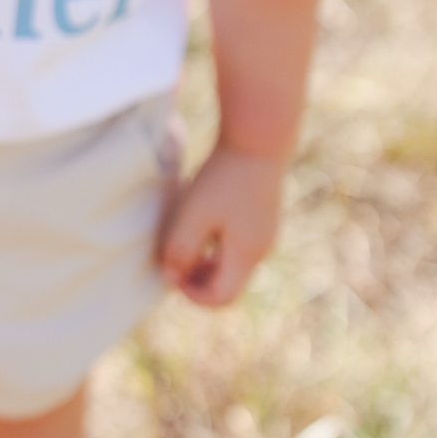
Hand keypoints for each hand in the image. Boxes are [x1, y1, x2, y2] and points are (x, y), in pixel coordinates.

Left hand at [158, 141, 285, 307]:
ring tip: (185, 235)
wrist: (258, 139)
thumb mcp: (193, 215)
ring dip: (206, 258)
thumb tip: (170, 278)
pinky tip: (202, 216)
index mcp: (246, 255)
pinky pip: (238, 244)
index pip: (221, 298)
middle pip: (228, 283)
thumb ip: (180, 250)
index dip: (192, 294)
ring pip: (232, 263)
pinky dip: (217, 243)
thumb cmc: (222, 177)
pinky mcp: (264, 217)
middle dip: (197, 277)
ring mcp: (266, 233)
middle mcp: (261, 250)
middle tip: (174, 256)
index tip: (172, 271)